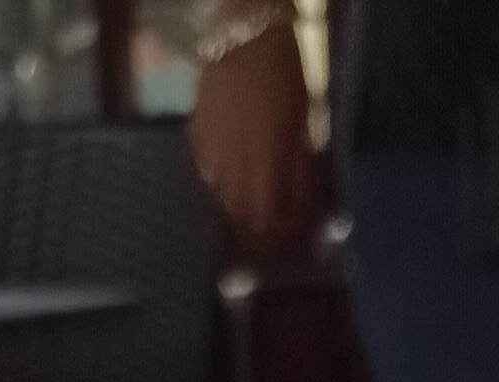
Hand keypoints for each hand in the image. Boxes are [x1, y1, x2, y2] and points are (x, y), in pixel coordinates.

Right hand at [193, 20, 313, 250]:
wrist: (244, 32)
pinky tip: (230, 170)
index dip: (278, 232)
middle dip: (255, 226)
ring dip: (238, 203)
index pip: (267, 219)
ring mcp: (210, 151)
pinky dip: (221, 178)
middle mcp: (233, 167)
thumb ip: (298, 166)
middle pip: (240, 215)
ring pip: (221, 196)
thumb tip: (300, 202)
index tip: (288, 232)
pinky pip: (207, 170)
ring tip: (250, 199)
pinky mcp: (196, 134)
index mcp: (264, 165)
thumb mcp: (302, 122)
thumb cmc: (284, 73)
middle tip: (268, 224)